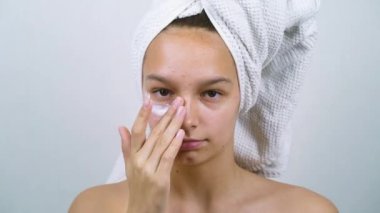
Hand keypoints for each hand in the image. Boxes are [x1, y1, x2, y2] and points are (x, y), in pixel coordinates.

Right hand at [118, 96, 185, 212]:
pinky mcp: (159, 179)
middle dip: (166, 115)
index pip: (136, 131)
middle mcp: (139, 161)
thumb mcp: (129, 167)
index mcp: (132, 157)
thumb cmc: (138, 188)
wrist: (141, 211)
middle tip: (176, 101)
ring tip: (182, 111)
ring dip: (173, 125)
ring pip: (162, 142)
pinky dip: (174, 144)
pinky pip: (167, 157)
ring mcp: (149, 170)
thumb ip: (126, 146)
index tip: (149, 100)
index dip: (142, 115)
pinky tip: (180, 133)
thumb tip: (120, 127)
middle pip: (153, 133)